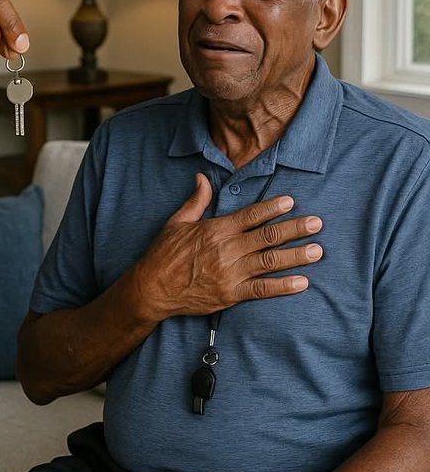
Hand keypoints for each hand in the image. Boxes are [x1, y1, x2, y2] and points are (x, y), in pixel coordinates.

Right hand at [134, 173, 323, 322]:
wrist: (153, 288)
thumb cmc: (164, 254)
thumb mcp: (177, 222)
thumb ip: (196, 201)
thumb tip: (201, 177)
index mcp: (216, 229)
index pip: (250, 215)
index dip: (272, 207)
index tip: (291, 201)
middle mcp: (227, 249)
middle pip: (268, 236)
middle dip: (295, 229)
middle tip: (317, 223)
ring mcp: (231, 273)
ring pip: (270, 261)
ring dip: (296, 256)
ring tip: (317, 251)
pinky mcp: (232, 294)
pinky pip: (262, 290)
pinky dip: (283, 286)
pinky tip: (302, 282)